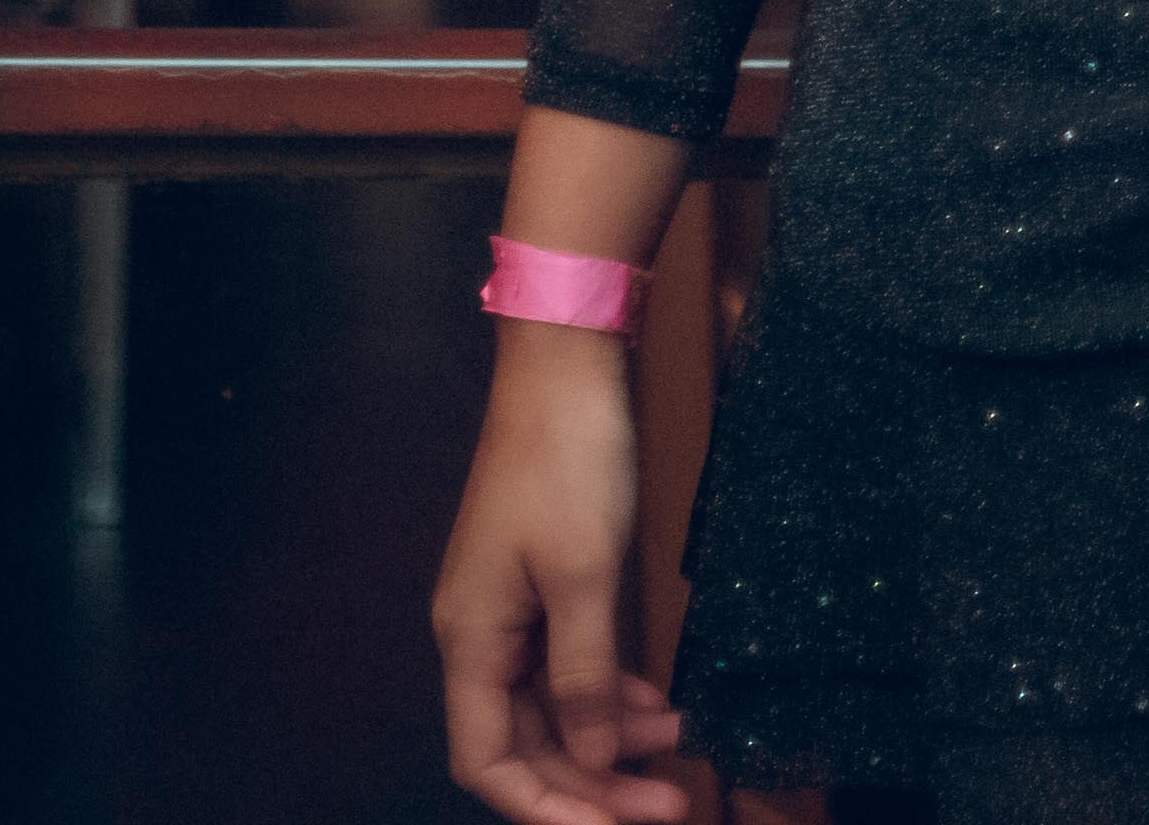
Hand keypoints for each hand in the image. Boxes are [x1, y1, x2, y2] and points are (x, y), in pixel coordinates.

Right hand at [429, 331, 687, 824]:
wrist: (568, 368)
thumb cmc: (567, 462)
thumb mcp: (585, 575)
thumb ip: (586, 675)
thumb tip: (593, 759)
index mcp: (469, 639)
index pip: (487, 760)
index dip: (543, 806)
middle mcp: (482, 634)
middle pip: (528, 742)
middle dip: (593, 783)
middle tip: (671, 807)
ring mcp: (514, 609)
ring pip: (556, 706)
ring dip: (611, 741)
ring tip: (679, 760)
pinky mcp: (550, 582)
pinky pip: (575, 662)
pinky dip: (617, 690)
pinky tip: (663, 708)